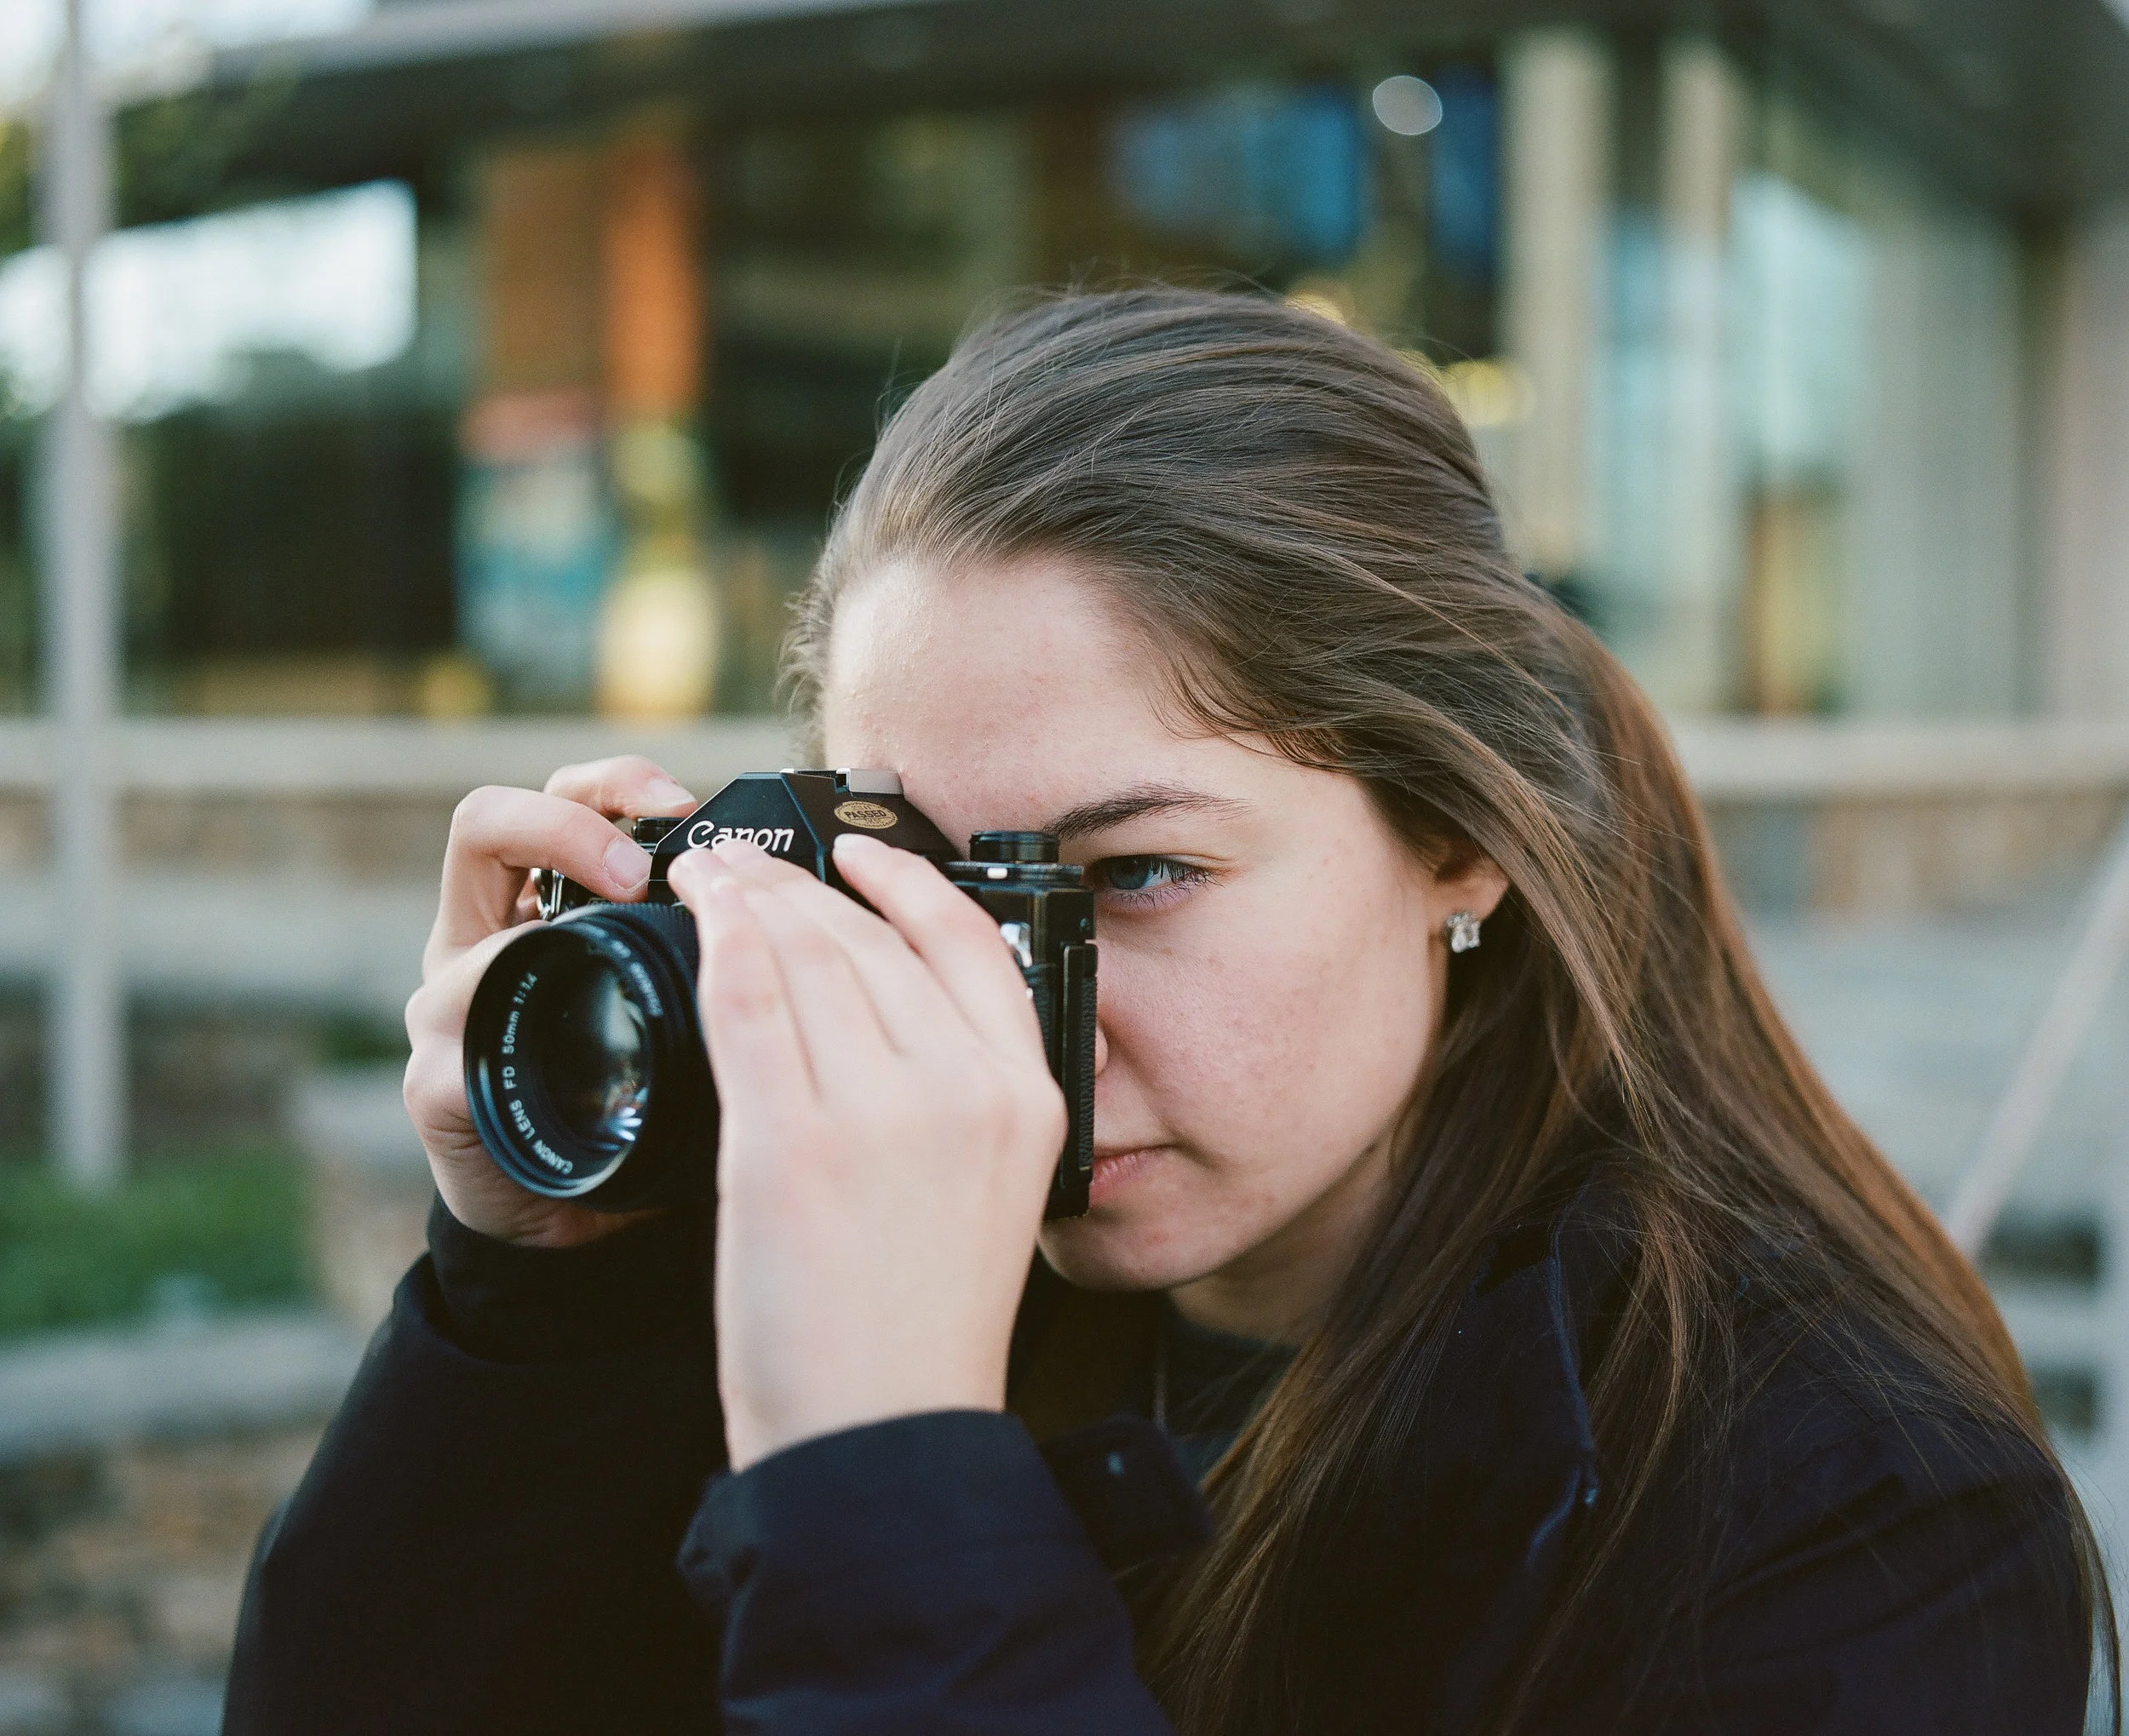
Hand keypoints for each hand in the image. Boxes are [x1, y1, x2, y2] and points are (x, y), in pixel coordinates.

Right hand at [402, 755, 697, 1248]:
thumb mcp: (681, 1006)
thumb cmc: (642, 1097)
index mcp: (547, 905)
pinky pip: (457, 1041)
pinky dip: (503, 1021)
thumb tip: (822, 910)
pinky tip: (565, 1043)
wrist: (581, 1216)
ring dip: (530, 922)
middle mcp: (484, 939)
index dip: (614, 786)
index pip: (562, 800)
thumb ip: (720, 956)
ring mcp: (451, 1008)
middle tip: (637, 865)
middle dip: (565, 820)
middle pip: (490, 823)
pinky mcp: (438, 1086)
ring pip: (466, 927)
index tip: (684, 804)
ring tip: (612, 921)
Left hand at [668, 832, 1064, 1470]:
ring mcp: (878, 1112)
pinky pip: (748, 1003)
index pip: (969, 943)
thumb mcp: (991, 1188)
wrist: (885, 1434)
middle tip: (746, 861)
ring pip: (806, 955)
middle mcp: (965, 1089)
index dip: (905, 882)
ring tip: (709, 875)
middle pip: (872, 941)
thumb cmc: (926, 1324)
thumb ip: (962, 1091)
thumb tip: (878, 1004)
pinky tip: (696, 916)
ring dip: (749, 898)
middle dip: (800, 885)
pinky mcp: (789, 1144)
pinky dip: (718, 942)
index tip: (860, 856)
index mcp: (1028, 1096)